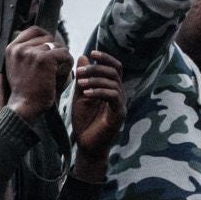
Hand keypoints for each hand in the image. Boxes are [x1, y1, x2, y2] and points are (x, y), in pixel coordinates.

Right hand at [0, 26, 71, 124]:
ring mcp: (31, 52)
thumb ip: (26, 52)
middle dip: (54, 51)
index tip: (51, 49)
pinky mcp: (44, 59)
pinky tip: (62, 75)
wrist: (24, 107)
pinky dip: (67, 64)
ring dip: (61, 59)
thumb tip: (44, 38)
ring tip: (56, 74)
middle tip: (54, 67)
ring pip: (58, 46)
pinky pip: (64, 54)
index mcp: (12, 48)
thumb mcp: (18, 67)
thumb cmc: (25, 91)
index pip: (33, 30)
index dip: (46, 37)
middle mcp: (20, 48)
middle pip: (48, 37)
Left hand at [68, 48, 124, 167]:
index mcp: (111, 88)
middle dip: (97, 68)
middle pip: (115, 72)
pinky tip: (87, 93)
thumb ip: (83, 78)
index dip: (106, 58)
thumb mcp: (80, 96)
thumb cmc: (84, 122)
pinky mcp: (118, 114)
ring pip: (114, 83)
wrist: (86, 146)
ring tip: (81, 83)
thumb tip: (83, 56)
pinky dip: (100, 92)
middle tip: (81, 71)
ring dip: (96, 80)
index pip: (115, 67)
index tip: (92, 52)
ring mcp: (120, 104)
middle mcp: (119, 94)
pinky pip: (113, 96)